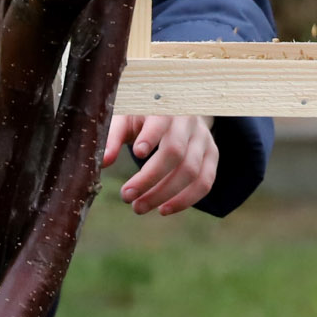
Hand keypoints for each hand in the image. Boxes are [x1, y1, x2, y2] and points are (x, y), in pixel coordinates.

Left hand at [102, 113, 218, 215]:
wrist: (175, 108)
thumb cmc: (142, 116)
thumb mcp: (125, 118)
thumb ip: (113, 136)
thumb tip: (104, 162)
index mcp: (166, 107)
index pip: (162, 122)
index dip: (151, 137)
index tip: (137, 153)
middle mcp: (189, 122)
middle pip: (176, 152)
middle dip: (150, 178)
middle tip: (126, 197)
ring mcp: (204, 138)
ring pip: (191, 171)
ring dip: (164, 194)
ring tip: (139, 207)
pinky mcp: (211, 154)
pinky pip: (205, 181)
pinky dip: (186, 199)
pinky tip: (164, 209)